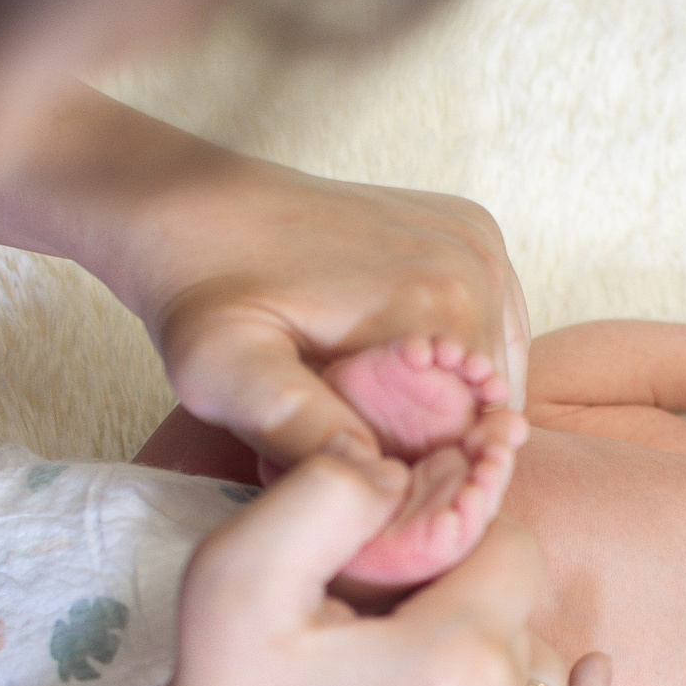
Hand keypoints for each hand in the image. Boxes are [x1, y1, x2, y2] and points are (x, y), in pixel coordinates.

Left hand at [0, 90, 528, 467]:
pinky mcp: (468, 228)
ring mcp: (478, 240)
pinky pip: (489, 322)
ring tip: (365, 404)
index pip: (481, 432)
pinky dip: (451, 355)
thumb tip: (374, 481)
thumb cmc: (198, 292)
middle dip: (437, 434)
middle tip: (354, 441)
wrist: (191, 205)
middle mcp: (475, 264)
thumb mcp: (223, 372)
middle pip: (492, 397)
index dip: (426, 471)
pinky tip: (386, 366)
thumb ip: (297, 427)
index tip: (360, 473)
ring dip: (446, 397)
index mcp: (438, 304)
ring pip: (494, 364)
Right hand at [109, 442, 610, 685]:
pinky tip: (587, 674)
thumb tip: (403, 473)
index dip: (453, 535)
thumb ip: (328, 491)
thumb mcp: (236, 569)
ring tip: (412, 664)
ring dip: (494, 656)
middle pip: (522, 614)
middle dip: (464, 598)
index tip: (392, 556)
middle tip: (380, 621)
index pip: (508, 546)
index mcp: (454, 660)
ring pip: (541, 678)